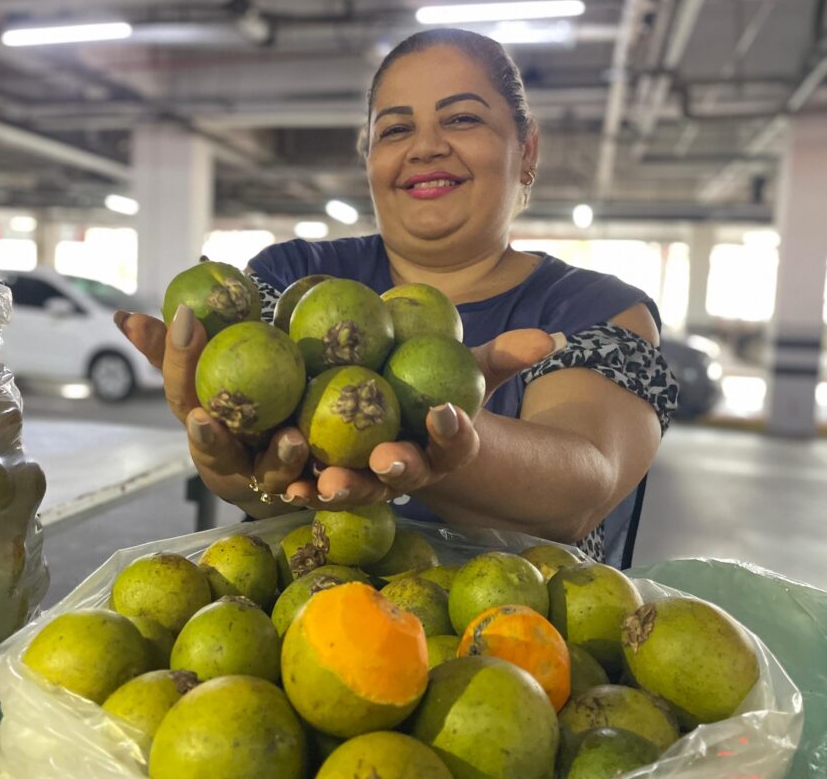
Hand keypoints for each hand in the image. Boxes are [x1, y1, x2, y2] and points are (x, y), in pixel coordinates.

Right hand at [114, 306, 308, 505]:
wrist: (285, 467)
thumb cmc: (237, 412)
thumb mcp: (208, 377)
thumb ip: (173, 350)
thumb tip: (123, 316)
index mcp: (201, 421)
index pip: (182, 391)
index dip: (177, 359)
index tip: (184, 320)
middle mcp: (227, 458)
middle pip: (215, 449)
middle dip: (209, 438)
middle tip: (205, 418)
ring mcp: (265, 481)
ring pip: (269, 476)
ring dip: (278, 460)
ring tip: (293, 438)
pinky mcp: (306, 493)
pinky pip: (315, 493)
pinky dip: (322, 488)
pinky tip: (332, 477)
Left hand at [280, 328, 563, 509]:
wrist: (415, 428)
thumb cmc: (448, 391)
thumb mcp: (474, 370)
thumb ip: (503, 357)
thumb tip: (547, 338)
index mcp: (448, 446)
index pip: (456, 441)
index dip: (453, 430)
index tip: (445, 413)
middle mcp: (413, 471)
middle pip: (405, 475)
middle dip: (393, 470)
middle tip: (381, 460)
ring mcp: (375, 481)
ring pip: (359, 489)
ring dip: (339, 488)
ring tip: (317, 482)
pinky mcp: (337, 479)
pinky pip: (318, 484)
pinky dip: (299, 483)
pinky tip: (279, 480)